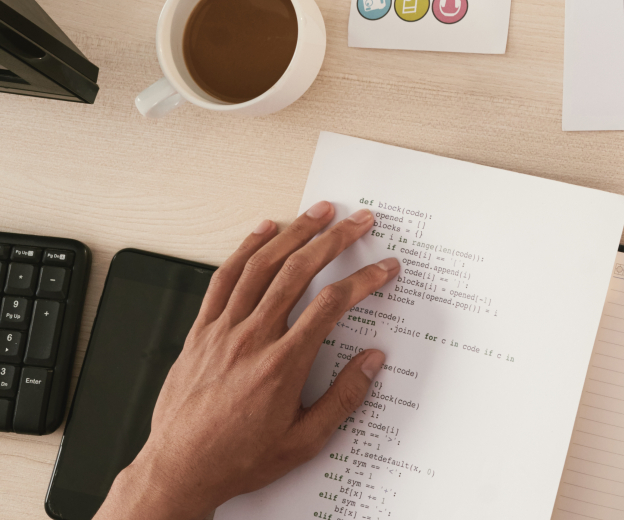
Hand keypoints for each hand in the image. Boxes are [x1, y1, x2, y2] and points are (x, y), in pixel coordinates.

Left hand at [98, 205, 401, 519]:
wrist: (178, 470)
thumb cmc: (236, 459)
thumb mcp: (304, 441)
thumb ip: (343, 399)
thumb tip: (372, 363)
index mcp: (282, 365)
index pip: (332, 305)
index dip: (365, 279)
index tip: (385, 268)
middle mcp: (252, 340)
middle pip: (299, 272)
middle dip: (335, 239)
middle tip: (358, 221)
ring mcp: (222, 332)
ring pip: (262, 267)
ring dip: (294, 233)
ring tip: (318, 213)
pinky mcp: (200, 333)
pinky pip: (223, 280)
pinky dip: (245, 250)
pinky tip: (262, 232)